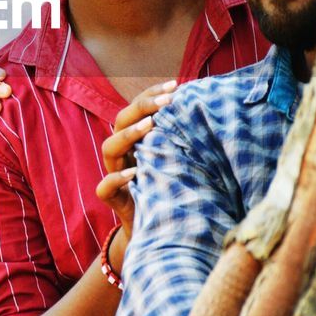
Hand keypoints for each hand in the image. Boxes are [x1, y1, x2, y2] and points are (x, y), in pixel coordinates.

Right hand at [96, 80, 176, 234]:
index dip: (152, 93)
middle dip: (143, 106)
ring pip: (109, 147)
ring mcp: (114, 174)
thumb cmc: (172, 188)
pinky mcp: (111, 199)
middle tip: (168, 100)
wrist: (159, 230)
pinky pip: (105, 185)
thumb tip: (210, 109)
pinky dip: (117, 178)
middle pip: (121, 120)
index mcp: (135, 139)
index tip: (177, 85)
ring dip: (129, 134)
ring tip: (150, 125)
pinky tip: (134, 173)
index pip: (138, 108)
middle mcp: (122, 153)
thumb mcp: (179, 159)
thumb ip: (183, 138)